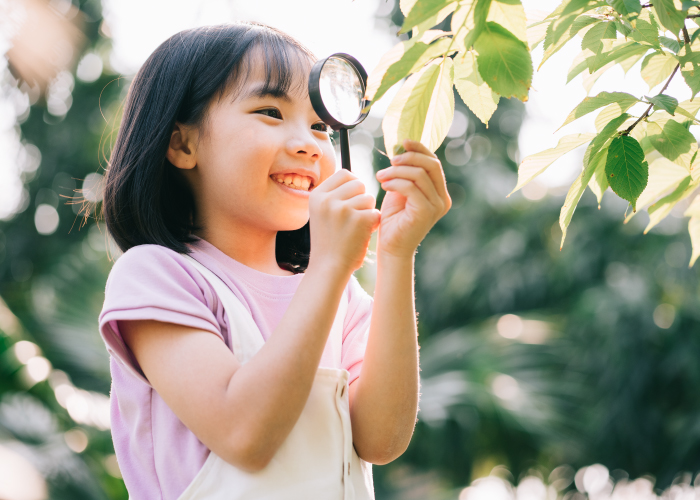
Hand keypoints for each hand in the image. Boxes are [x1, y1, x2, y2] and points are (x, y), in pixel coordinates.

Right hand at [308, 169, 380, 274]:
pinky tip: (363, 234)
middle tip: (356, 215)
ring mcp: (342, 209)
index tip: (352, 199)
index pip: (344, 173)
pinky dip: (373, 223)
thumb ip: (333, 195)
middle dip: (362, 197)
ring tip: (357, 227)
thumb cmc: (328, 240)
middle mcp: (327, 199)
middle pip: (358, 183)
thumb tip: (353, 177)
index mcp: (317, 195)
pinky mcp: (358, 219)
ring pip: (369, 197)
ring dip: (368, 211)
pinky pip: (375, 212)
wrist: (328, 267)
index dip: (353, 184)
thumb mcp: (321, 213)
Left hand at [375, 139, 451, 258]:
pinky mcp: (426, 212)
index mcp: (440, 192)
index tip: (403, 143)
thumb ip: (406, 174)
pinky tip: (384, 185)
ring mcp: (437, 206)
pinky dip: (396, 182)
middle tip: (390, 160)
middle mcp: (443, 198)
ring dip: (397, 171)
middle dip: (409, 157)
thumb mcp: (401, 191)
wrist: (391, 247)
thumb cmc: (393, 220)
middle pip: (431, 165)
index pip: (434, 163)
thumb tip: (401, 149)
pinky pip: (411, 187)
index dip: (420, 149)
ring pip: (419, 175)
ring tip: (381, 176)